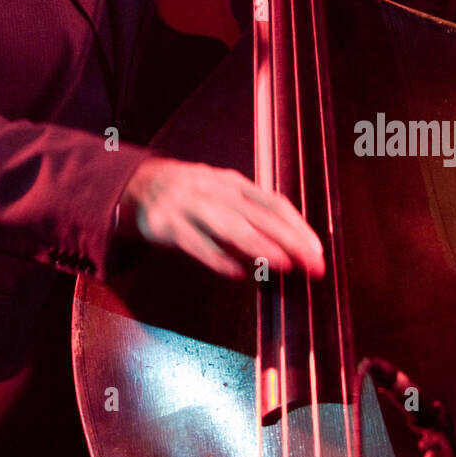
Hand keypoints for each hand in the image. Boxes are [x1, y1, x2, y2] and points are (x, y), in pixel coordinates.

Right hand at [118, 158, 325, 279]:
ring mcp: (189, 205)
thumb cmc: (191, 195)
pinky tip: (236, 272)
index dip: (298, 227)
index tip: (317, 252)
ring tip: (283, 264)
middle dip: (289, 240)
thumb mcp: (223, 197)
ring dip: (259, 245)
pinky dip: (217, 257)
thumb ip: (252, 219)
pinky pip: (195, 242)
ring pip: (229, 225)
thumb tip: (289, 248)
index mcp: (234, 184)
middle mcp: (215, 190)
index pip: (274, 203)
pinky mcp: (166, 223)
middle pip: (258, 215)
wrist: (138, 184)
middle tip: (312, 263)